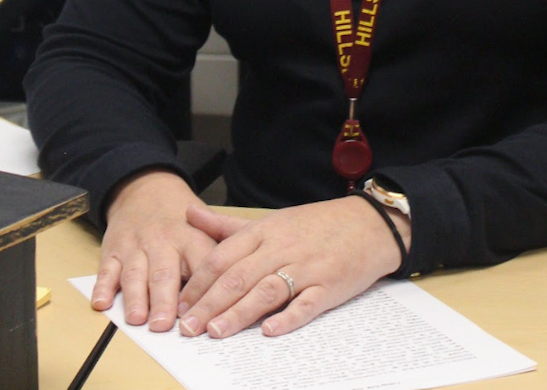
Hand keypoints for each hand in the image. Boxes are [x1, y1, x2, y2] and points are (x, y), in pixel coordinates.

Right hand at [94, 169, 217, 331]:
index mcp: (191, 237)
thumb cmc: (182, 220)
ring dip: (135, 297)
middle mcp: (163, 242)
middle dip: (164, 300)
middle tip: (165, 325)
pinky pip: (107, 269)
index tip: (204, 314)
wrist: (146, 188)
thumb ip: (222, 253)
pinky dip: (103, 286)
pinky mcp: (114, 250)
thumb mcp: (207, 227)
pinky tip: (101, 303)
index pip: (201, 264)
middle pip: (164, 272)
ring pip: (135, 273)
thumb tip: (247, 284)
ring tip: (137, 319)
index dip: (203, 289)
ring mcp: (136, 247)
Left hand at [176, 195, 409, 339]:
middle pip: (238, 277)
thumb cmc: (313, 225)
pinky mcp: (329, 286)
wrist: (366, 225)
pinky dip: (288, 317)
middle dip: (210, 304)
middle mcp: (281, 248)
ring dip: (239, 313)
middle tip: (188, 328)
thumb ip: (227, 225)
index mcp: (263, 231)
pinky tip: (270, 331)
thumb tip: (189, 213)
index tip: (180, 304)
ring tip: (216, 332)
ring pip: (266, 290)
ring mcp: (306, 267)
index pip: (223, 257)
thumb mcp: (269, 221)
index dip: (199, 282)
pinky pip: (306, 304)